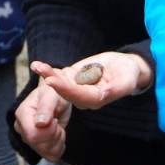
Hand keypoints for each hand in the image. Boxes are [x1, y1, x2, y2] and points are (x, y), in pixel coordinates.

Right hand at [14, 82, 71, 160]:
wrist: (57, 97)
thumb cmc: (53, 93)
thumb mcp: (52, 95)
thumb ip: (46, 107)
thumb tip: (40, 123)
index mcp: (22, 114)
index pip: (32, 135)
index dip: (48, 130)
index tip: (54, 119)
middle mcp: (22, 128)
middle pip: (39, 145)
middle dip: (55, 135)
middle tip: (57, 121)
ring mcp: (29, 139)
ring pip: (46, 153)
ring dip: (58, 141)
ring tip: (57, 126)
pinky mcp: (38, 146)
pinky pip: (51, 157)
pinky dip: (59, 148)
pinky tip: (58, 135)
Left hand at [31, 52, 152, 110]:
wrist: (125, 67)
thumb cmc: (128, 73)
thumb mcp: (128, 79)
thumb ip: (118, 88)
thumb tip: (105, 93)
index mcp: (98, 99)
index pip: (80, 96)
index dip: (66, 89)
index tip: (52, 82)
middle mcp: (84, 97)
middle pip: (66, 92)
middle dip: (54, 83)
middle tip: (42, 72)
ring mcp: (77, 87)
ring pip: (60, 83)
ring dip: (48, 75)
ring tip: (37, 66)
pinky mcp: (73, 78)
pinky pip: (60, 76)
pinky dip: (49, 70)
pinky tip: (37, 65)